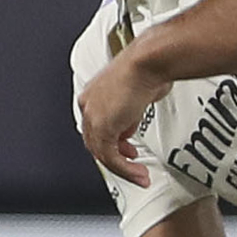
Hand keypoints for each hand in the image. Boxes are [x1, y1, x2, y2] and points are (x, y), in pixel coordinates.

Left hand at [79, 46, 168, 184]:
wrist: (147, 62)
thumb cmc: (146, 67)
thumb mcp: (138, 93)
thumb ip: (131, 111)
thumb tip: (132, 122)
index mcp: (94, 95)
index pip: (96, 127)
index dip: (112, 142)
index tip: (126, 148)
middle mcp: (90, 106)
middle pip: (96, 143)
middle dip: (115, 157)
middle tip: (131, 165)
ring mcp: (94, 117)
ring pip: (102, 154)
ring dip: (122, 169)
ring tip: (138, 174)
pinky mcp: (104, 128)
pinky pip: (111, 158)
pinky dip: (125, 169)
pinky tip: (137, 172)